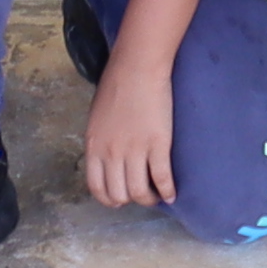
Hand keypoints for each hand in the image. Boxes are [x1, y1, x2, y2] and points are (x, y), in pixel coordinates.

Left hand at [81, 46, 181, 210]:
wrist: (137, 67)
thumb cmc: (116, 85)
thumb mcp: (96, 118)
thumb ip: (100, 141)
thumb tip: (108, 159)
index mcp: (94, 146)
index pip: (97, 187)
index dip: (109, 199)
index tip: (119, 200)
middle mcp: (112, 153)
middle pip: (120, 194)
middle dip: (130, 200)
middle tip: (140, 194)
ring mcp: (135, 151)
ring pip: (140, 192)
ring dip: (150, 199)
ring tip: (157, 196)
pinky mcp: (158, 145)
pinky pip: (163, 179)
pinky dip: (168, 191)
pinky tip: (172, 194)